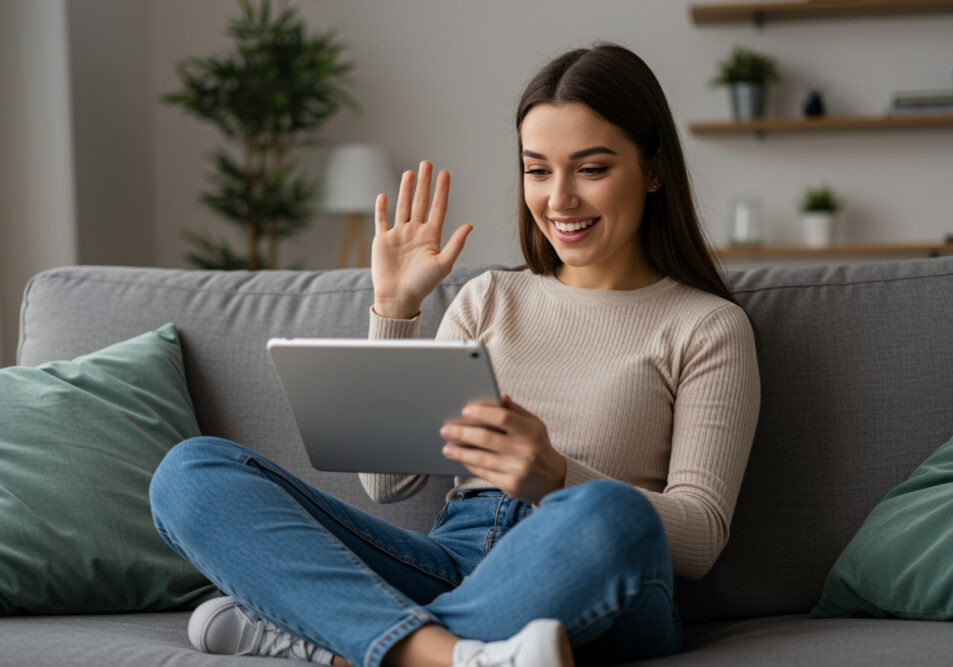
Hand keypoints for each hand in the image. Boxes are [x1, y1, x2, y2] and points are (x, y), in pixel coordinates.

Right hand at [372, 161, 472, 318]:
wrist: (399, 298)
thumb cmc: (423, 285)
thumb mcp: (443, 264)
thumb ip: (456, 244)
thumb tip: (470, 225)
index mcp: (431, 237)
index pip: (438, 208)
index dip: (442, 191)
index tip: (445, 174)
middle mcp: (415, 232)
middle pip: (420, 202)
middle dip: (424, 183)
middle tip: (427, 163)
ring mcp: (399, 235)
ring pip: (403, 206)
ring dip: (405, 190)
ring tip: (409, 173)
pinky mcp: (382, 240)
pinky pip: (381, 220)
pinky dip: (381, 208)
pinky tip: (383, 195)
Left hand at [440, 394, 566, 504]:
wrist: (553, 479)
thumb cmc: (538, 446)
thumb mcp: (534, 424)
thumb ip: (515, 411)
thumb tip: (500, 396)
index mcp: (531, 431)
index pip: (504, 418)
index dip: (482, 413)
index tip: (465, 410)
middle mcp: (525, 451)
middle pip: (487, 438)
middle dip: (462, 433)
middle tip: (445, 429)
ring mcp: (517, 470)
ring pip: (481, 458)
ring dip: (460, 452)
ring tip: (447, 447)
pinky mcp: (510, 485)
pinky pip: (484, 473)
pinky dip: (470, 464)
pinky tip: (461, 458)